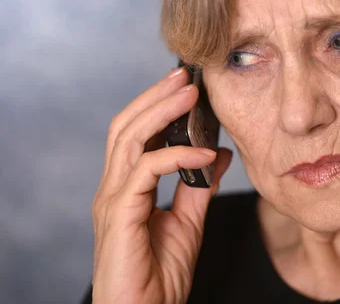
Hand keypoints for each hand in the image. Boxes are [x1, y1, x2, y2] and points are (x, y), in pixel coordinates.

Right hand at [91, 67, 232, 303]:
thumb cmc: (158, 276)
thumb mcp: (189, 222)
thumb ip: (198, 186)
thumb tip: (216, 153)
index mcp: (127, 188)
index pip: (136, 133)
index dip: (157, 105)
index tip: (185, 85)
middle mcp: (113, 188)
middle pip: (126, 125)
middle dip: (155, 96)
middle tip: (184, 74)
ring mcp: (112, 200)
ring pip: (129, 138)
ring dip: (161, 110)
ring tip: (191, 93)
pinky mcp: (120, 214)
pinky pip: (147, 170)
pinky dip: (178, 155)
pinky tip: (205, 152)